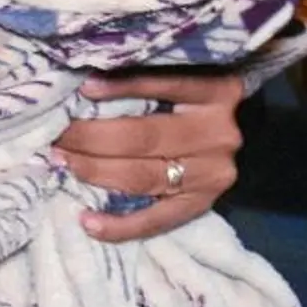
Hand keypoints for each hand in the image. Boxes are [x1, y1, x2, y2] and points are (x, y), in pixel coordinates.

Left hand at [51, 68, 244, 241]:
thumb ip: (156, 80)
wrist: (250, 144)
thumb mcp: (192, 82)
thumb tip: (90, 83)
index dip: (121, 88)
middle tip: (56, 135)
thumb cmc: (203, 105)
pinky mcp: (202, 205)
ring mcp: (211, 174)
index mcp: (216, 92)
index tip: (83, 88)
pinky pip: (155, 220)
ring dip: (94, 171)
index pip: (165, 86)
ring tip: (62, 163)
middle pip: (143, 137)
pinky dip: (118, 225)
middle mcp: (217, 134)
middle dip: (91, 137)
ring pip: (142, 177)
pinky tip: (87, 221)